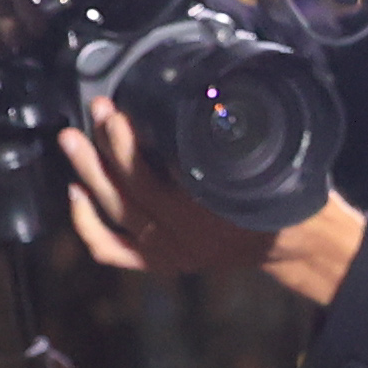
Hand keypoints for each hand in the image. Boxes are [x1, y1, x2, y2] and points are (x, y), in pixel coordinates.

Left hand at [59, 112, 363, 306]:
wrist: (293, 243)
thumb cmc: (283, 196)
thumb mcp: (265, 163)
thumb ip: (223, 145)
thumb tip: (192, 103)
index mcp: (211, 216)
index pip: (151, 178)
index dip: (124, 143)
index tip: (114, 111)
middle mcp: (186, 240)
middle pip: (126, 192)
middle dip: (102, 148)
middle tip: (93, 113)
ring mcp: (170, 254)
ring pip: (114, 214)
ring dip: (88, 175)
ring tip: (73, 142)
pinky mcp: (161, 263)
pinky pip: (112, 249)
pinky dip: (88, 223)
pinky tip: (77, 193)